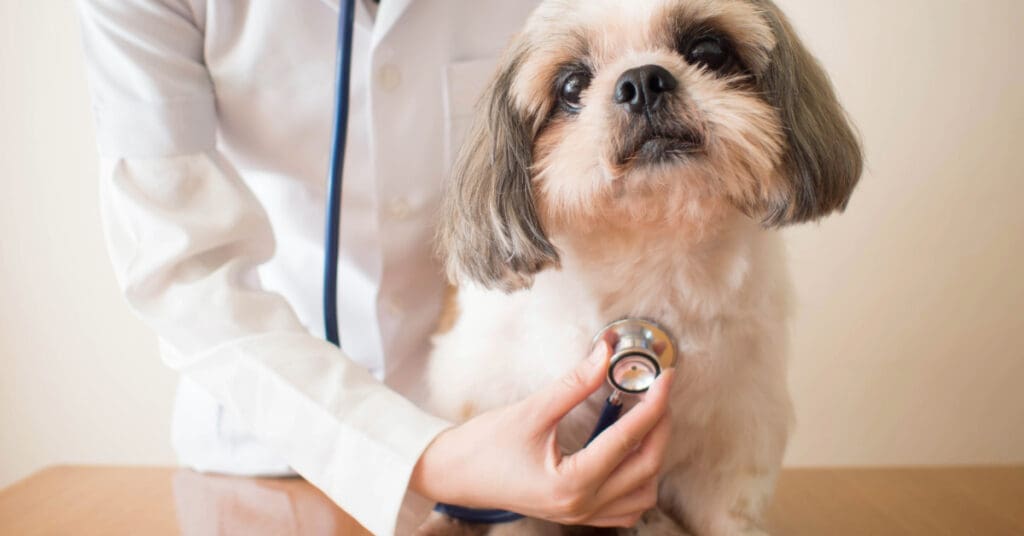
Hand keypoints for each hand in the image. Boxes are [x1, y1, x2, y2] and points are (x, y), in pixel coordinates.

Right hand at [410, 341, 673, 527]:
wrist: (452, 475)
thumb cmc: (483, 446)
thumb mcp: (531, 410)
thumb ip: (574, 384)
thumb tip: (605, 353)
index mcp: (572, 483)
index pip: (628, 439)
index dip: (653, 404)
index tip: (664, 377)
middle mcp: (581, 506)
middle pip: (646, 467)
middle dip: (659, 426)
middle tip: (659, 392)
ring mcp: (581, 515)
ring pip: (643, 493)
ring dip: (652, 456)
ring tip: (644, 420)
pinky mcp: (576, 514)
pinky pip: (626, 508)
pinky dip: (638, 481)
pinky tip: (628, 453)